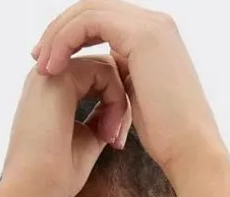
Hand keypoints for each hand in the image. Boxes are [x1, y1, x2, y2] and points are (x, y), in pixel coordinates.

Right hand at [0, 52, 131, 196]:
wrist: (34, 189)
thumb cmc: (55, 175)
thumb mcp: (85, 140)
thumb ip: (100, 119)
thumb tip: (118, 110)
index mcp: (52, 90)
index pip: (95, 79)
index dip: (113, 105)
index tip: (114, 141)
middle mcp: (50, 76)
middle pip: (102, 69)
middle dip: (120, 102)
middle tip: (117, 139)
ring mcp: (53, 72)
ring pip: (106, 67)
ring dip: (119, 102)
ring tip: (113, 137)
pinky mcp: (60, 76)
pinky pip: (104, 71)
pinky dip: (116, 99)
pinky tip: (109, 130)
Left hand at [30, 3, 225, 178]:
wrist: (191, 151)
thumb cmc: (167, 138)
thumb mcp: (139, 98)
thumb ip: (124, 77)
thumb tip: (106, 75)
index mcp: (153, 37)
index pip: (102, 21)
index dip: (71, 37)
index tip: (50, 63)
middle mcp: (154, 23)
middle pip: (92, 10)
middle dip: (60, 32)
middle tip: (38, 58)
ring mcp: (150, 25)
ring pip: (88, 11)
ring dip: (58, 35)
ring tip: (42, 65)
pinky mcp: (142, 35)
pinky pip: (90, 22)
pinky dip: (66, 40)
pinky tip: (54, 66)